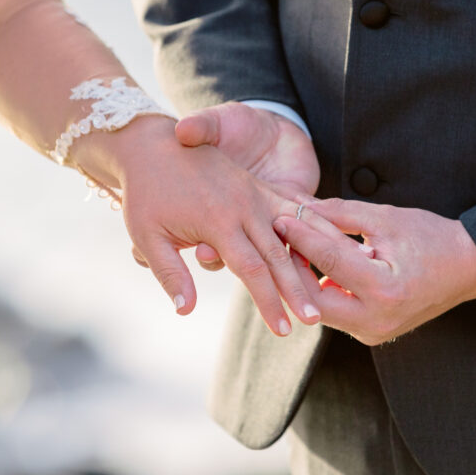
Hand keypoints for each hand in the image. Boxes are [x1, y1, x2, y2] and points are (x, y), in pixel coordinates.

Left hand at [71, 116, 321, 335]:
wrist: (152, 145)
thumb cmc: (145, 193)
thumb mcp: (147, 236)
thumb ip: (171, 273)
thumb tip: (185, 311)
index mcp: (218, 220)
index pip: (252, 270)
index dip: (268, 302)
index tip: (282, 329)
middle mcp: (244, 205)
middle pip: (278, 256)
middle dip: (295, 291)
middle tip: (312, 321)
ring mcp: (255, 193)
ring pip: (293, 232)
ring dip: (310, 261)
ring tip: (329, 286)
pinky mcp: (258, 186)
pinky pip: (292, 209)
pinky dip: (311, 228)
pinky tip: (330, 245)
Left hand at [274, 198, 475, 344]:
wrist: (469, 267)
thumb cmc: (431, 237)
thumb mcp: (386, 219)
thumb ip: (340, 214)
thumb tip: (300, 206)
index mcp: (385, 289)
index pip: (329, 261)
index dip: (301, 237)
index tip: (280, 217)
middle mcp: (378, 320)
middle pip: (313, 298)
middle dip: (293, 268)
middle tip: (281, 240)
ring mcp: (375, 333)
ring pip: (320, 310)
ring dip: (304, 281)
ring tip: (293, 250)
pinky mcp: (372, 334)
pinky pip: (336, 313)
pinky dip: (321, 291)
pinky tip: (312, 267)